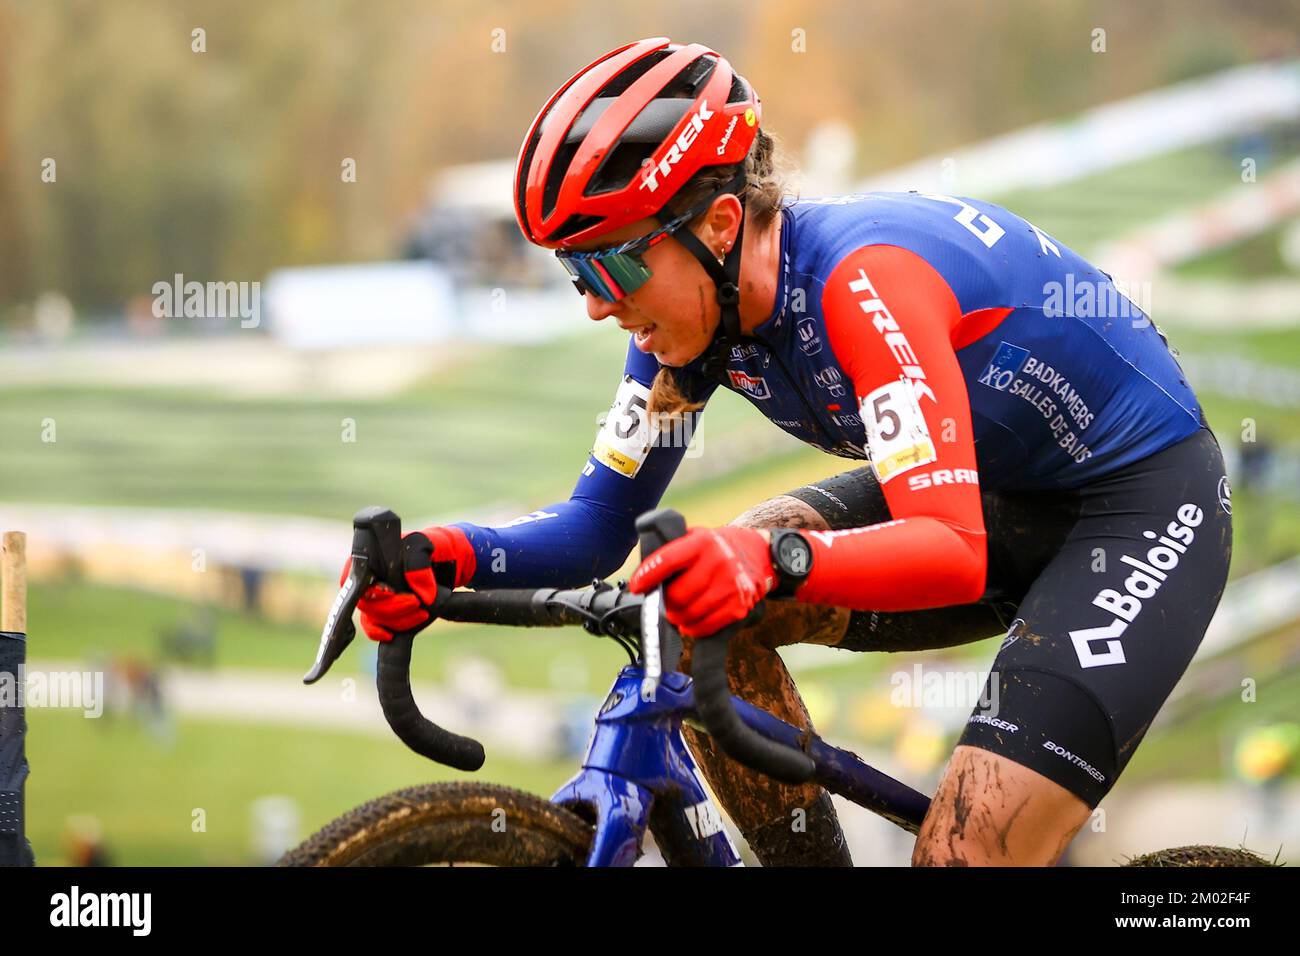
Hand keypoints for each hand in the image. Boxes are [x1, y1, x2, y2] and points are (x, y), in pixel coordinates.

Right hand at [341, 526, 474, 641]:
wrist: (439, 563)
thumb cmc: (424, 549)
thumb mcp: (423, 546)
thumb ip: (418, 563)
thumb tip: (421, 595)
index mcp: (367, 561)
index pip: (354, 579)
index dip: (371, 589)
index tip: (391, 592)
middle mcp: (365, 581)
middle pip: (366, 603)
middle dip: (393, 607)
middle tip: (416, 601)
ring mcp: (373, 599)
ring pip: (373, 618)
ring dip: (397, 620)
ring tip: (422, 612)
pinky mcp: (382, 614)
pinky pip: (372, 629)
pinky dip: (380, 633)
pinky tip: (391, 635)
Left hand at [627, 526, 775, 637]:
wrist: (758, 555)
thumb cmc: (718, 549)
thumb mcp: (697, 538)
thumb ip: (673, 552)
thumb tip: (645, 578)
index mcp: (703, 542)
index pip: (668, 560)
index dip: (647, 576)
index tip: (636, 586)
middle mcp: (719, 562)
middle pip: (676, 595)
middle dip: (665, 602)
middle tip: (666, 601)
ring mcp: (730, 586)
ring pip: (688, 614)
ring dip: (678, 617)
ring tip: (679, 611)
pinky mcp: (738, 607)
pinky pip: (704, 627)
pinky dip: (693, 627)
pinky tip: (693, 619)